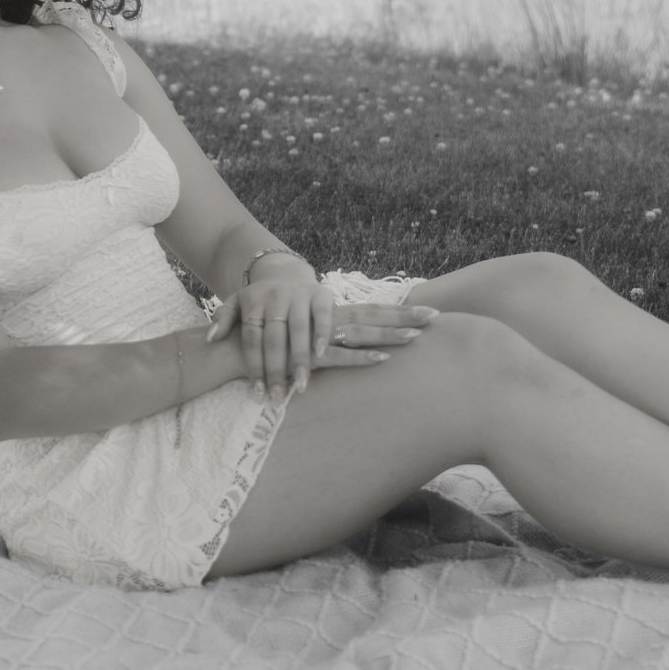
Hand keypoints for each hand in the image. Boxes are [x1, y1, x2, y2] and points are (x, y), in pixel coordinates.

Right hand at [208, 284, 436, 402]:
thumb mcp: (297, 339)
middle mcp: (324, 319)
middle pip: (372, 315)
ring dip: (389, 336)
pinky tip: (382, 360)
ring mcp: (316, 335)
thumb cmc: (264, 343)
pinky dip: (361, 359)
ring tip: (417, 339)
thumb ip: (320, 341)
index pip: (370, 309)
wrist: (231, 347)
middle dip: (405, 317)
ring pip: (360, 333)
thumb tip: (349, 345)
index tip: (428, 311)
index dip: (399, 311)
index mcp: (327, 313)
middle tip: (437, 317)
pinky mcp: (307, 355)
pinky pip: (339, 356)